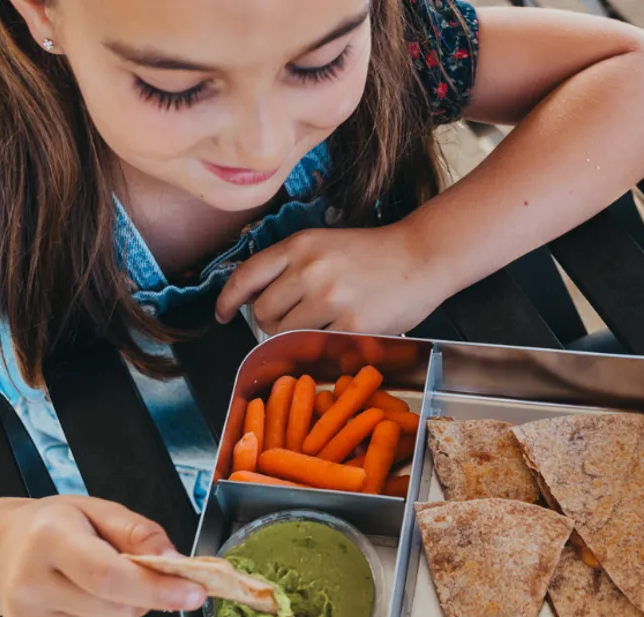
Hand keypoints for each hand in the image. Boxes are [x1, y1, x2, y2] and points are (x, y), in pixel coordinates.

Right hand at [0, 496, 206, 616]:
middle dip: (142, 599)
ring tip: (100, 595)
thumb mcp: (100, 511)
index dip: (157, 589)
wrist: (4, 553)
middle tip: (125, 577)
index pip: (109, 576)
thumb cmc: (59, 530)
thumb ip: (142, 533)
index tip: (194, 593)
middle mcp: (28, 586)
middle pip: (117, 613)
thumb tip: (175, 562)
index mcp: (48, 539)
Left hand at [215, 226, 447, 334]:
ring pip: (284, 333)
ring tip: (317, 326)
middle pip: (262, 312)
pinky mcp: (351, 325)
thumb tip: (256, 298)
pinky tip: (334, 335)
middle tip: (291, 320)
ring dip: (292, 336)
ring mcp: (330, 299)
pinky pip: (315, 345)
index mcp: (300, 246)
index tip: (222, 314)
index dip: (227, 300)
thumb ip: (291, 265)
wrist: (421, 256)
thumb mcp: (325, 244)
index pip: (246, 276)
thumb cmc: (374, 253)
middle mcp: (310, 270)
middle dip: (270, 322)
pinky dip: (319, 345)